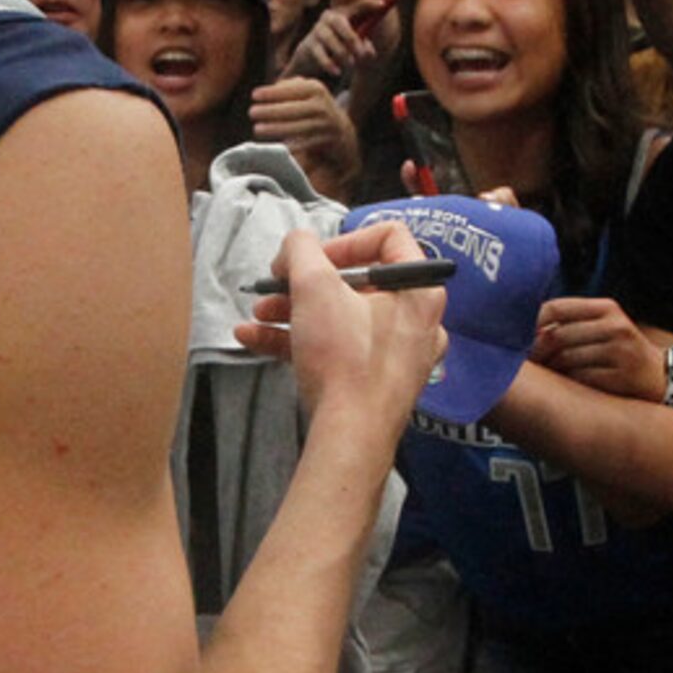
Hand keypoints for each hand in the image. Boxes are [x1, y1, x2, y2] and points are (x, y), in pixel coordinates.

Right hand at [234, 223, 446, 427]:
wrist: (351, 435)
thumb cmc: (344, 357)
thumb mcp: (314, 286)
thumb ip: (300, 250)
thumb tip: (294, 244)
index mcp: (418, 289)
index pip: (387, 237)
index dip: (343, 241)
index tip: (309, 260)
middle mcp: (416, 319)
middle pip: (357, 281)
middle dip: (304, 282)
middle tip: (274, 286)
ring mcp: (398, 353)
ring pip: (341, 317)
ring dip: (294, 310)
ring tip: (257, 313)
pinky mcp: (377, 381)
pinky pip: (338, 349)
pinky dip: (300, 341)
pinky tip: (253, 339)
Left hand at [248, 76, 360, 196]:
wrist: (340, 130)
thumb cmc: (313, 107)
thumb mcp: (306, 91)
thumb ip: (288, 86)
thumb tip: (268, 92)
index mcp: (316, 89)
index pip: (291, 90)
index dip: (272, 92)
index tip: (254, 95)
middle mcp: (322, 105)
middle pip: (293, 109)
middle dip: (271, 111)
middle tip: (251, 112)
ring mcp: (325, 124)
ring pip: (298, 127)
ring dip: (276, 129)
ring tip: (257, 129)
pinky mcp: (326, 141)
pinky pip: (306, 144)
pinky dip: (293, 145)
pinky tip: (278, 145)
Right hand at [288, 0, 383, 85]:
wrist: (311, 55)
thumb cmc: (339, 44)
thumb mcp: (354, 43)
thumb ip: (364, 46)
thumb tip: (368, 53)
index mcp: (342, 13)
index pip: (357, 6)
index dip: (369, 4)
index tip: (382, 5)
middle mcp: (328, 18)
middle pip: (339, 22)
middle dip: (352, 38)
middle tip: (361, 55)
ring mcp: (317, 30)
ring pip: (331, 40)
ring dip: (343, 54)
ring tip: (351, 64)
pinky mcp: (310, 45)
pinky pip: (321, 55)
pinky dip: (330, 65)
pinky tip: (337, 72)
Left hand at [529, 297, 661, 397]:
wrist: (660, 376)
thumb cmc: (620, 349)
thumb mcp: (605, 326)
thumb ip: (572, 322)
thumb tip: (524, 329)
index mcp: (607, 308)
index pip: (556, 308)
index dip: (531, 323)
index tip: (518, 337)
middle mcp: (616, 326)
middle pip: (558, 336)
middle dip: (538, 351)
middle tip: (530, 362)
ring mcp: (621, 352)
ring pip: (567, 359)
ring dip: (551, 369)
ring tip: (548, 374)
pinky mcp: (623, 377)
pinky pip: (581, 379)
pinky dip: (569, 383)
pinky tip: (567, 386)